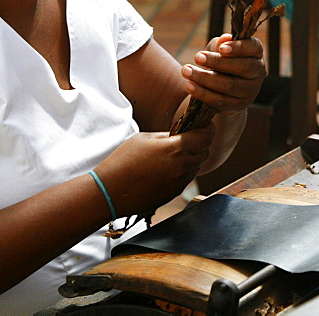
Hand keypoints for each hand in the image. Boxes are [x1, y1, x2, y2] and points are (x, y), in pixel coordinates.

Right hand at [96, 127, 214, 215]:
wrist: (110, 191)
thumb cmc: (123, 161)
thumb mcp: (145, 138)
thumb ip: (168, 136)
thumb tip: (181, 134)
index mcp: (176, 148)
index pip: (206, 136)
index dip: (208, 129)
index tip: (204, 125)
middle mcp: (182, 166)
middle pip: (205, 151)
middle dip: (201, 143)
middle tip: (189, 137)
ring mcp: (180, 182)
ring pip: (197, 166)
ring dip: (192, 157)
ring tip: (174, 153)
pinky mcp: (174, 193)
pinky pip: (187, 178)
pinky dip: (183, 170)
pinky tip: (166, 168)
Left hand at [180, 33, 265, 115]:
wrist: (224, 89)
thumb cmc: (223, 61)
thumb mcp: (221, 49)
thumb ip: (221, 44)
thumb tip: (224, 39)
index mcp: (256, 54)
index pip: (253, 48)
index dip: (238, 48)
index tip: (221, 49)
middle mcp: (258, 73)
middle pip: (242, 67)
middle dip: (217, 62)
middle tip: (197, 57)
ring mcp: (250, 91)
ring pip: (229, 85)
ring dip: (205, 78)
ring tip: (186, 71)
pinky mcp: (237, 105)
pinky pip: (220, 100)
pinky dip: (203, 93)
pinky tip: (189, 86)